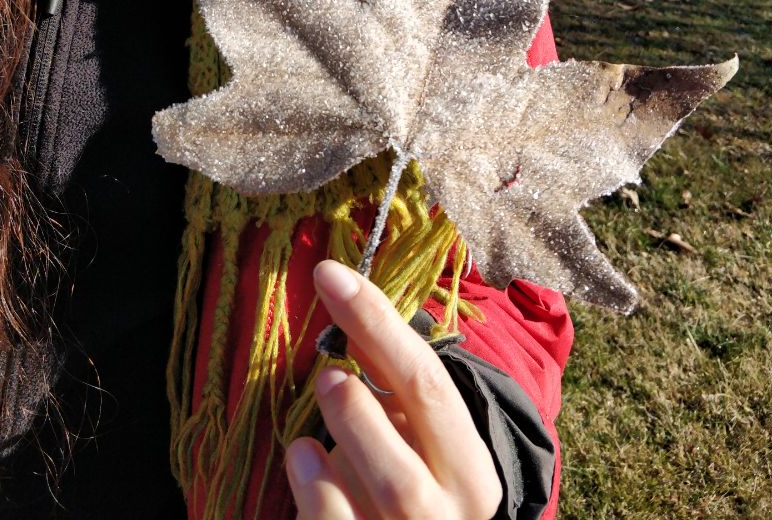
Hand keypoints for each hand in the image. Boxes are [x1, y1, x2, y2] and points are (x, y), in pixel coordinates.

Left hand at [285, 260, 502, 519]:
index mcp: (470, 471)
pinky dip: (313, 490)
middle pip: (405, 465)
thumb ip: (390, 380)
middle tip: (329, 377)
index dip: (377, 323)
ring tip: (316, 412)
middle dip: (359, 412)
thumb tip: (347, 310)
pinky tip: (301, 458)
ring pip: (379, 500)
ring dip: (341, 444)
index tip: (331, 275)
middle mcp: (447, 518)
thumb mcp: (420, 434)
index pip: (428, 385)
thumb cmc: (420, 480)